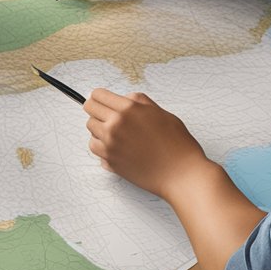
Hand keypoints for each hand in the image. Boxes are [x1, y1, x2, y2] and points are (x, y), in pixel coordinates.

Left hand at [83, 88, 213, 201]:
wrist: (181, 174)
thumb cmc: (177, 144)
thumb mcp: (161, 113)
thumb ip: (140, 102)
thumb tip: (125, 98)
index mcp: (129, 109)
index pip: (98, 95)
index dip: (100, 96)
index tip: (102, 100)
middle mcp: (115, 125)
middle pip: (89, 109)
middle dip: (97, 109)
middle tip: (107, 114)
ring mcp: (110, 144)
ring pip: (90, 128)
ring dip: (99, 127)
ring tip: (116, 131)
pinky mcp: (109, 160)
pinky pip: (94, 147)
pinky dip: (101, 144)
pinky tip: (115, 145)